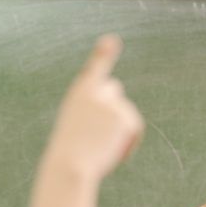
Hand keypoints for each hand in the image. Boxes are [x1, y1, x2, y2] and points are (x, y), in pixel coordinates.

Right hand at [45, 35, 144, 179]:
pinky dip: (130, 142)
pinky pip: (135, 127)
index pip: (95, 67)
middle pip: (114, 89)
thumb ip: (94, 118)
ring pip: (126, 113)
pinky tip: (116, 153)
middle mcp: (95, 90)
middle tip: (101, 133)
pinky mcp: (123, 115)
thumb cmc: (71, 154)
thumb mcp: (78, 130)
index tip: (112, 40)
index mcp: (79, 92)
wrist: (70, 166)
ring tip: (104, 148)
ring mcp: (110, 101)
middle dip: (113, 107)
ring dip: (121, 131)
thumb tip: (115, 122)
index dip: (104, 53)